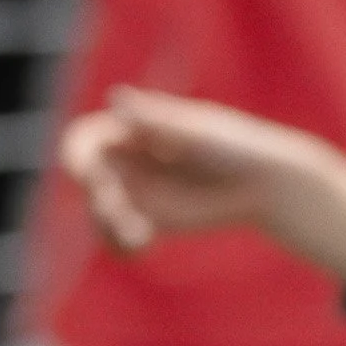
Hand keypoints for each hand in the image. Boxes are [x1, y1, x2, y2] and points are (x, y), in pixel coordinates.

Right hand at [60, 87, 292, 252]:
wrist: (267, 183)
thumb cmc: (235, 147)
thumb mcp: (196, 132)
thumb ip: (155, 120)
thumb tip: (116, 98)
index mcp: (132, 128)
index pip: (85, 140)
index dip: (78, 158)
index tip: (92, 177)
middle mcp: (127, 160)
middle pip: (89, 181)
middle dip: (99, 199)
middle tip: (119, 212)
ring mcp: (137, 192)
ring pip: (99, 214)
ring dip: (107, 228)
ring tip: (138, 236)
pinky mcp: (151, 221)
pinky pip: (120, 239)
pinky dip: (121, 246)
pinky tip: (141, 247)